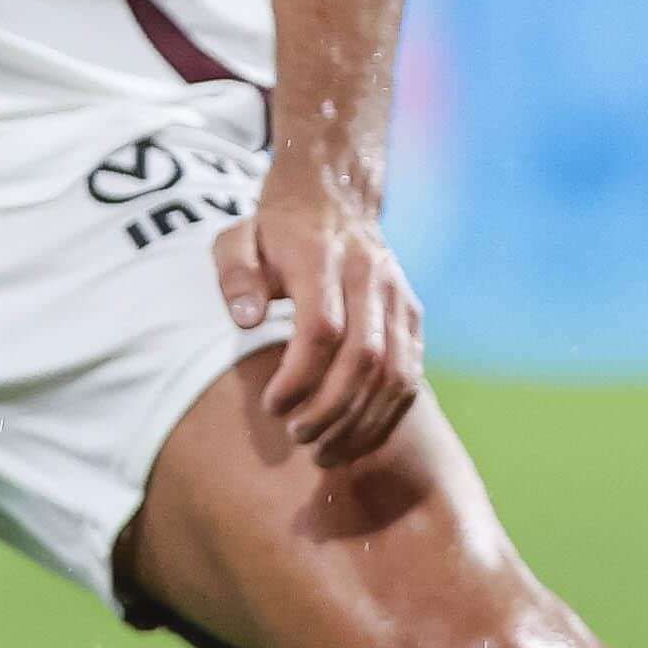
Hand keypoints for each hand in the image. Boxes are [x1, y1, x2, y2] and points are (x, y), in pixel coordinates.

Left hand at [219, 164, 425, 472]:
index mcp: (324, 257)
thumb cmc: (276, 228)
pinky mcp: (413, 317)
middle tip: (297, 436)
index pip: (322, 329)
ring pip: (395, 374)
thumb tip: (245, 320)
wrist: (335, 195)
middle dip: (331, 410)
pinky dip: (386, 416)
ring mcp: (398, 297)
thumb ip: (234, 274)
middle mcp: (370, 277)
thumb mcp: (238, 238)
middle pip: (364, 358)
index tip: (271, 406)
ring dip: (361, 423)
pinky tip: (354, 439)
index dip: (299, 377)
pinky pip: (410, 377)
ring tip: (324, 452)